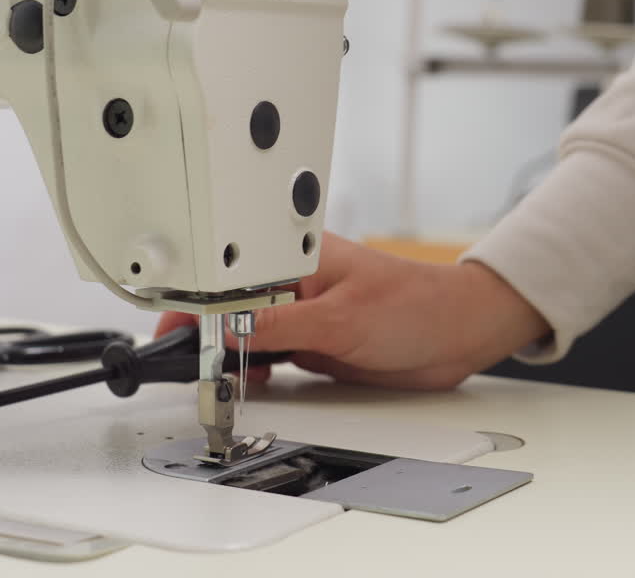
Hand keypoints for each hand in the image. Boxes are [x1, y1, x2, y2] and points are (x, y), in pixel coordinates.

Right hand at [155, 233, 549, 389]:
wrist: (458, 334)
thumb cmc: (416, 305)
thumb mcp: (340, 320)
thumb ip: (280, 327)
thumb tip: (228, 331)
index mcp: (295, 256)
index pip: (228, 277)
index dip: (197, 305)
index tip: (176, 335)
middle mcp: (292, 281)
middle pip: (229, 307)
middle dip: (207, 335)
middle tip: (191, 366)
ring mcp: (301, 313)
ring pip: (245, 333)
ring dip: (230, 355)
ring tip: (217, 377)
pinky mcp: (311, 340)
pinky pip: (267, 354)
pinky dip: (253, 369)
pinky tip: (250, 379)